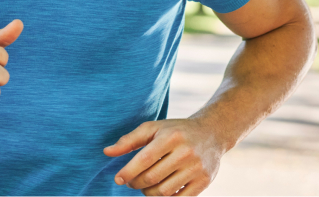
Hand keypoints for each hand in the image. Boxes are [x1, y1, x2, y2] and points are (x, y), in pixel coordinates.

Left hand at [103, 118, 223, 195]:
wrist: (212, 133)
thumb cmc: (175, 131)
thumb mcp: (153, 128)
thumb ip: (129, 140)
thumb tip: (107, 152)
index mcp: (171, 137)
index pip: (145, 159)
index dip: (128, 172)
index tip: (118, 179)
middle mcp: (185, 152)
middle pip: (153, 177)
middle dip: (137, 183)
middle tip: (132, 182)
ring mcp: (196, 168)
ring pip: (164, 191)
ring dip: (149, 193)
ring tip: (145, 186)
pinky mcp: (204, 181)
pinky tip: (161, 190)